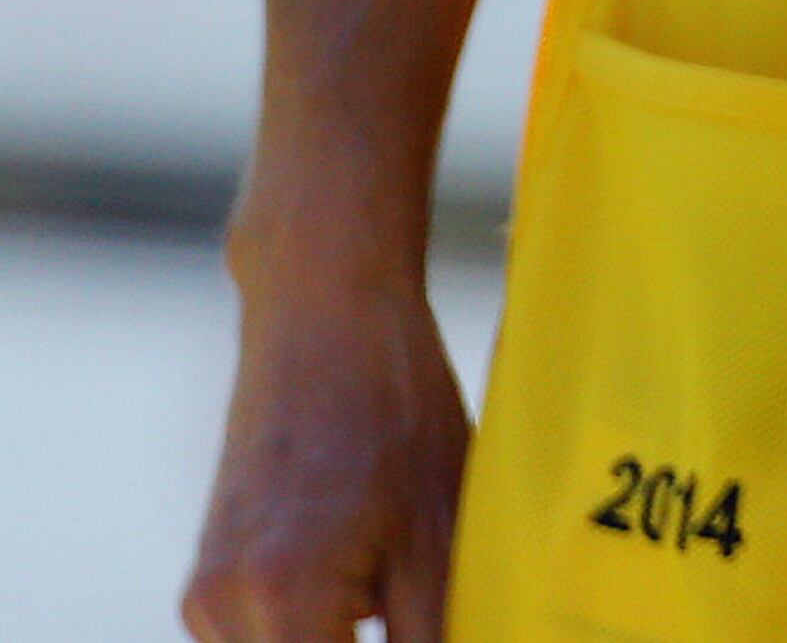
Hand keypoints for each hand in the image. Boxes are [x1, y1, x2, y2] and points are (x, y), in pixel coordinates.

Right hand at [184, 270, 468, 639]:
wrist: (323, 317)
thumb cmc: (395, 408)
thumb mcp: (439, 530)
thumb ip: (437, 632)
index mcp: (285, 608)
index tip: (428, 631)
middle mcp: (222, 615)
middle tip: (413, 607)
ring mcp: (205, 600)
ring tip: (400, 589)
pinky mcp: (209, 581)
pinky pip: (262, 642)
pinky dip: (317, 634)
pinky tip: (370, 587)